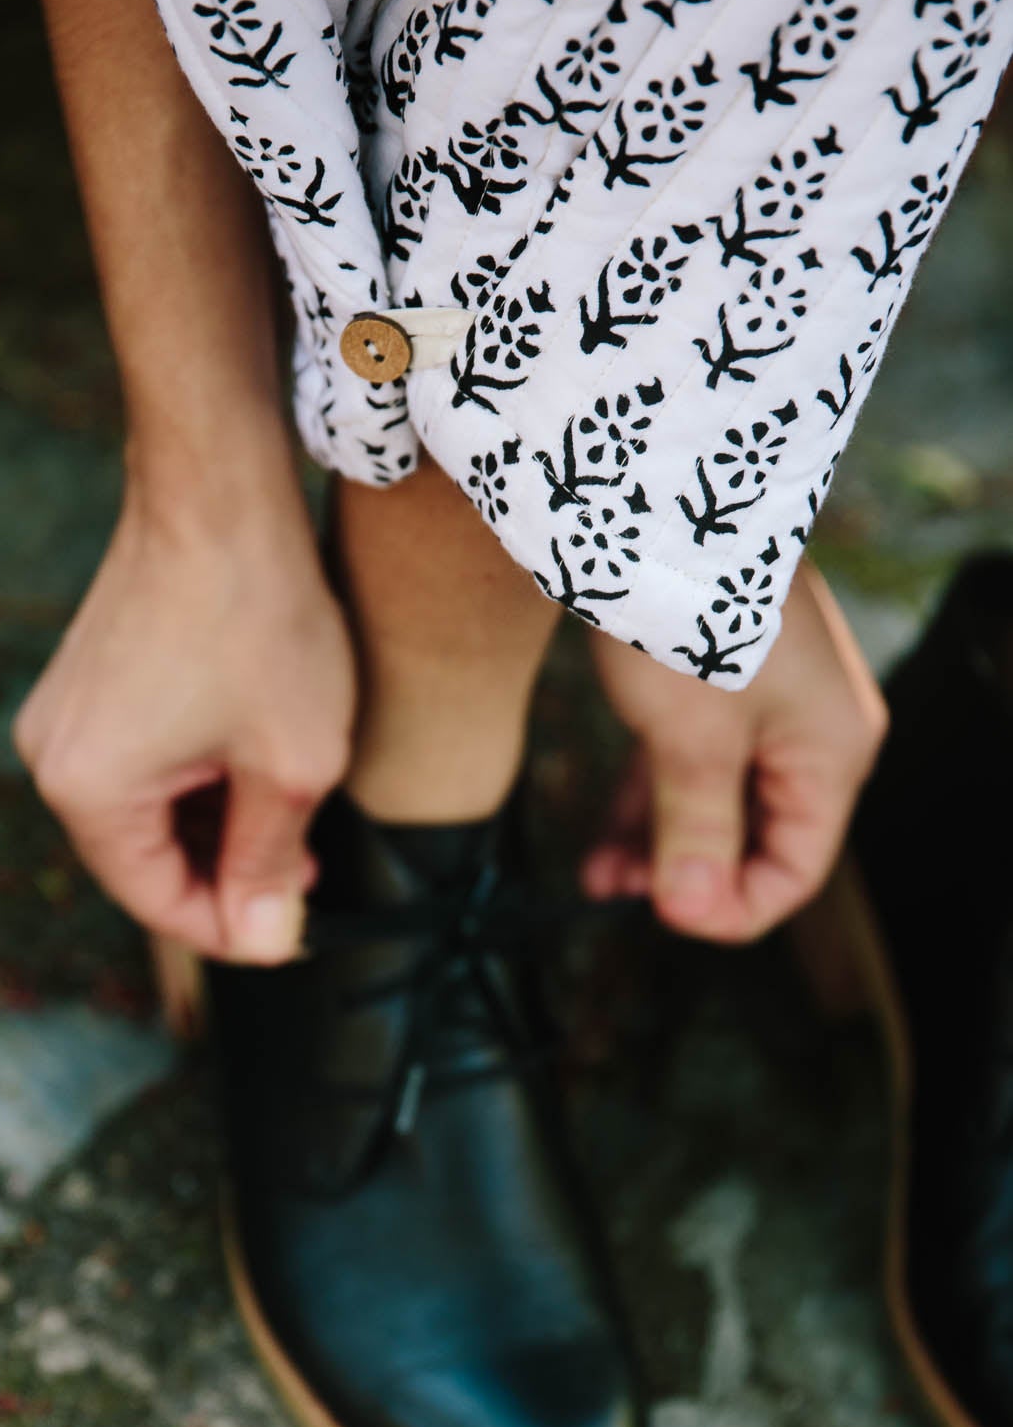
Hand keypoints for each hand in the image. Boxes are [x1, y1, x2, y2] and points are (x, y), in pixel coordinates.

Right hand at [14, 446, 354, 963]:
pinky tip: (249, 761)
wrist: (219, 490)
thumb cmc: (259, 620)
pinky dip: (192, 776)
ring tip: (289, 811)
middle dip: (227, 872)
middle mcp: (51, 758)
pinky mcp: (82, 681)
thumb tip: (261, 942)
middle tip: (304, 867)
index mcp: (89, 792)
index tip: (295, 927)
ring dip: (215, 823)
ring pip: (145, 812)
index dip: (235, 928)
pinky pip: (137, 763)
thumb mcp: (290, 762)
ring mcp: (61, 715)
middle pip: (145, 860)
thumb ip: (269, 863)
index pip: (161, 903)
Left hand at [582, 562, 886, 941]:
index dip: (732, 908)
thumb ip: (693, 830)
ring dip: (658, 846)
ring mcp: (765, 705)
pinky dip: (651, 800)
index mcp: (830, 754)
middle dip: (685, 877)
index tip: (663, 917)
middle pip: (755, 839)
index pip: (796, 869)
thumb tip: (690, 911)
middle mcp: (811, 733)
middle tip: (617, 897)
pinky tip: (604, 839)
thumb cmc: (690, 623)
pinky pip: (692, 763)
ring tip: (597, 879)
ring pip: (715, 803)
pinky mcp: (718, 682)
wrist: (661, 509)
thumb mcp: (690, 741)